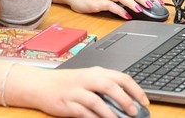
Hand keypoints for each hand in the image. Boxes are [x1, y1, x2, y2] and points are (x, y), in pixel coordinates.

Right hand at [13, 64, 148, 116]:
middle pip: (110, 86)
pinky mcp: (66, 103)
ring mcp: (76, 91)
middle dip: (125, 100)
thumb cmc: (68, 82)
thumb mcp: (89, 79)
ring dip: (110, 112)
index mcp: (97, 71)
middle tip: (134, 112)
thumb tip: (128, 102)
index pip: (121, 77)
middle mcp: (87, 79)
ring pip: (97, 100)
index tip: (144, 102)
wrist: (40, 84)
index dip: (135, 89)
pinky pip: (82, 112)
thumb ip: (106, 87)